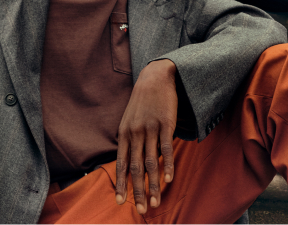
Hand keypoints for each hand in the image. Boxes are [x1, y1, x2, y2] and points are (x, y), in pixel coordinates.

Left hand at [115, 59, 177, 213]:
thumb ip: (130, 140)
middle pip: (136, 168)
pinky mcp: (165, 124)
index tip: (120, 202)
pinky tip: (167, 179)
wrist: (155, 77)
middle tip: (140, 210)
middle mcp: (135, 133)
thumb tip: (131, 161)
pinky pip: (165, 148)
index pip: (121, 164)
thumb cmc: (143, 101)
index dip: (121, 184)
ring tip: (155, 202)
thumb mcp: (130, 119)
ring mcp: (150, 129)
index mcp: (124, 134)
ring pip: (150, 162)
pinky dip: (167, 165)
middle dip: (137, 191)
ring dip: (153, 185)